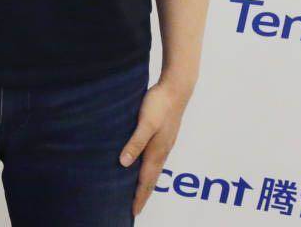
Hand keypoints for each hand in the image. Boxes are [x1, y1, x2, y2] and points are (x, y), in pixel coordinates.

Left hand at [120, 77, 191, 216]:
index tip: (133, 212)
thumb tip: (124, 163)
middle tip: (135, 208)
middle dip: (143, 194)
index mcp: (156, 151)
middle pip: (152, 179)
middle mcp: (162, 151)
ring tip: (139, 192)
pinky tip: (145, 164)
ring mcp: (165, 143)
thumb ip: (135, 142)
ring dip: (147, 183)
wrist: (176, 88)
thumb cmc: (159, 104)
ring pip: (155, 169)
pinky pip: (156, 159)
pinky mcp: (165, 136)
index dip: (139, 197)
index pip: (146, 180)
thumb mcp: (145, 122)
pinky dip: (150, 169)